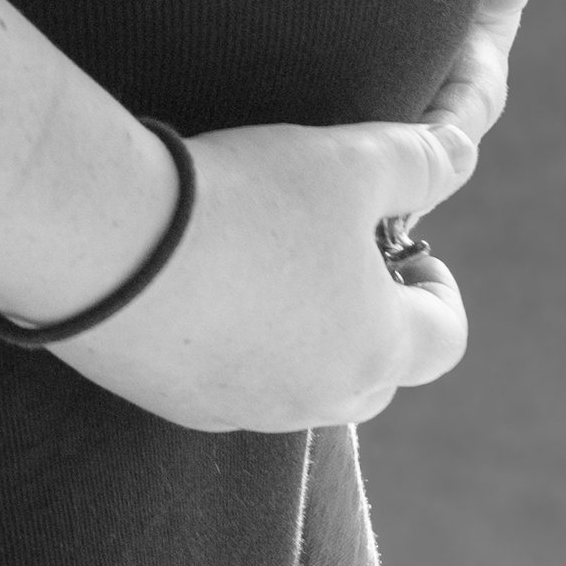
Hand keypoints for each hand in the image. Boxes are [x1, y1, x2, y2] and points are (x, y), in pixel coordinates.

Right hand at [64, 0, 533, 434]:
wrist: (107, 241)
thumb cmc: (243, 200)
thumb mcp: (345, 162)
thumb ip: (415, 162)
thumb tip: (457, 156)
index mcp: (377, 348)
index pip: (446, 337)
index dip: (439, 287)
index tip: (410, 247)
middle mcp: (320, 398)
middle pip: (378, 373)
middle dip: (371, 315)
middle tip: (336, 251)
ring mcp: (245, 409)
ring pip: (301, 381)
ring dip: (301, 333)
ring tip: (262, 259)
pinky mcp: (176, 403)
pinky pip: (227, 379)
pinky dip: (229, 340)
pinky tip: (193, 277)